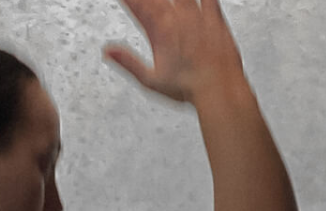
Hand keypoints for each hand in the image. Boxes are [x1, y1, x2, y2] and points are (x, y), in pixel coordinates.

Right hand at [104, 0, 246, 104]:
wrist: (218, 86)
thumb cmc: (187, 87)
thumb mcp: (149, 80)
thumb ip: (128, 62)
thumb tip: (107, 51)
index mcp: (160, 32)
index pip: (138, 6)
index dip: (129, 0)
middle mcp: (178, 19)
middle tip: (140, 0)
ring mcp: (197, 15)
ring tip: (163, 0)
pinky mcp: (215, 16)